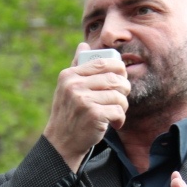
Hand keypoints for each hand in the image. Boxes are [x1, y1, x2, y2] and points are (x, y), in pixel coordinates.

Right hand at [43, 42, 129, 170]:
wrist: (62, 142)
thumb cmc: (68, 113)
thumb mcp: (66, 87)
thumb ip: (77, 66)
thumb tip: (84, 44)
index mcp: (69, 75)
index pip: (101, 62)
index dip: (118, 68)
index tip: (121, 76)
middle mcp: (74, 86)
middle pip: (114, 78)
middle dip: (124, 88)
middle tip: (122, 97)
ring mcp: (83, 100)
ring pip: (118, 96)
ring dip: (123, 106)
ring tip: (117, 112)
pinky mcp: (93, 115)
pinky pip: (118, 111)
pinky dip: (120, 119)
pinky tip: (115, 123)